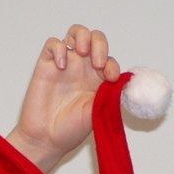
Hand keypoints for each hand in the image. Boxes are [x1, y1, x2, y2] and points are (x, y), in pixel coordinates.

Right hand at [7, 24, 120, 172]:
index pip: (110, 60)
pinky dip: (59, 48)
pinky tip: (61, 65)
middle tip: (98, 63)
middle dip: (100, 45)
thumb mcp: (98, 114)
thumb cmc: (71, 130)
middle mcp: (83, 69)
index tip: (111, 78)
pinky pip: (53, 44)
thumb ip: (112, 97)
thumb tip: (128, 84)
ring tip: (82, 52)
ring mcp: (65, 65)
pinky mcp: (46, 65)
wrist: (46, 140)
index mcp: (98, 80)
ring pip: (76, 33)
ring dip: (83, 37)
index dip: (113, 64)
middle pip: (95, 39)